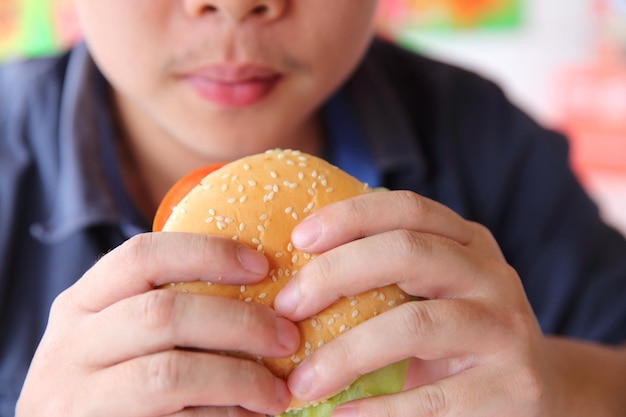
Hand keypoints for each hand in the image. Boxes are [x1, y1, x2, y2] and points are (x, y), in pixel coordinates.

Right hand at [16, 232, 299, 416]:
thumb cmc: (114, 383)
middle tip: (287, 337)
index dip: (208, 254)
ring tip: (277, 392)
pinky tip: (249, 416)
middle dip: (239, 322)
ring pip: (171, 374)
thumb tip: (257, 282)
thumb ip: (165, 309)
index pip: (141, 256)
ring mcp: (80, 398)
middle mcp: (69, 347)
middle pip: (163, 314)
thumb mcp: (119, 336)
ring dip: (239, 379)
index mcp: (81, 304)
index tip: (261, 265)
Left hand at [274, 190, 551, 415]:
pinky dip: (379, 409)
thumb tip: (293, 279)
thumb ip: (385, 275)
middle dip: (336, 274)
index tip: (297, 238)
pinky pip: (432, 396)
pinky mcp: (512, 385)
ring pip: (416, 324)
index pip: (407, 209)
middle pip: (409, 252)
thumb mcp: (431, 292)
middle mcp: (492, 274)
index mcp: (467, 242)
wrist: (532, 390)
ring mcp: (506, 328)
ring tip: (301, 382)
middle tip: (285, 307)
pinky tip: (341, 414)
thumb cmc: (456, 337)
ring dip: (346, 353)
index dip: (350, 216)